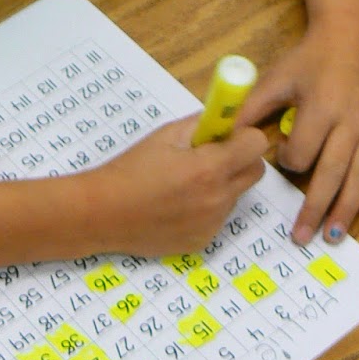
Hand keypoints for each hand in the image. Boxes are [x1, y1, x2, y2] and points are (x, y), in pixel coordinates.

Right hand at [83, 118, 267, 256]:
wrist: (102, 213)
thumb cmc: (130, 169)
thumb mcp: (164, 135)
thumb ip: (200, 124)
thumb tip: (222, 118)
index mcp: (209, 168)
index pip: (257, 144)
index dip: (243, 135)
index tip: (226, 135)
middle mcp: (217, 199)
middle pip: (255, 172)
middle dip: (240, 159)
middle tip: (212, 156)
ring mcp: (212, 224)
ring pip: (235, 195)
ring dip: (221, 184)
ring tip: (183, 184)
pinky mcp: (202, 241)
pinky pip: (218, 218)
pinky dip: (206, 208)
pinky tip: (177, 205)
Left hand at [233, 10, 358, 246]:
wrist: (351, 33)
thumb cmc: (310, 58)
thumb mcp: (277, 78)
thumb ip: (251, 109)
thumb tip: (224, 137)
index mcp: (321, 108)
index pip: (304, 152)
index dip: (289, 160)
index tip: (283, 159)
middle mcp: (351, 122)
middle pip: (332, 174)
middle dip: (315, 209)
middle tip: (302, 237)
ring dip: (347, 208)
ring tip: (334, 236)